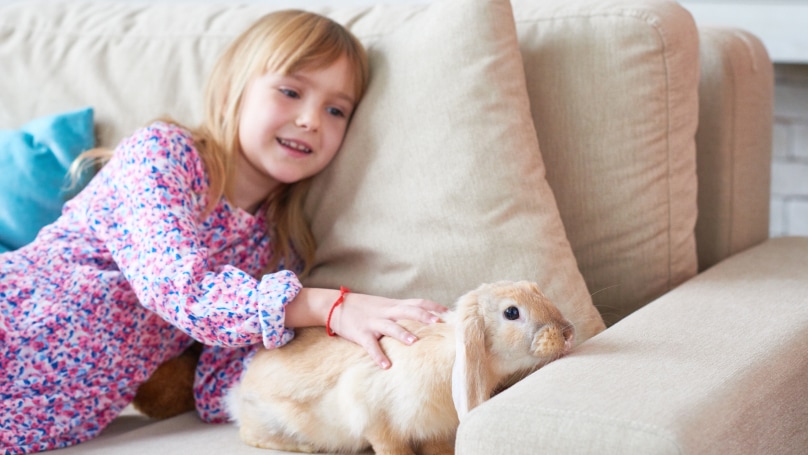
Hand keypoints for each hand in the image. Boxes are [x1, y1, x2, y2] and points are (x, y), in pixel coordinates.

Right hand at [329, 291, 445, 368]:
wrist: (335, 305)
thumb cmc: (364, 308)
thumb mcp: (384, 305)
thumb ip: (401, 311)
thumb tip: (424, 319)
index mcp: (393, 305)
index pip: (417, 302)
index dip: (433, 307)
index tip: (449, 313)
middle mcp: (385, 312)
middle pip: (407, 311)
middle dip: (423, 316)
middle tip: (438, 323)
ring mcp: (373, 322)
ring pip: (390, 326)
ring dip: (402, 334)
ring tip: (414, 342)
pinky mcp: (361, 333)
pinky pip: (370, 345)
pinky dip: (378, 355)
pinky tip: (386, 365)